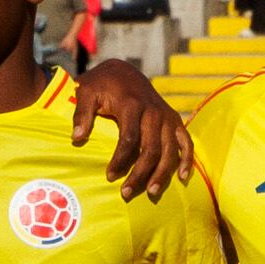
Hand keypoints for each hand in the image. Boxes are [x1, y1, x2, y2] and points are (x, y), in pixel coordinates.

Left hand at [67, 57, 193, 194]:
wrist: (124, 70)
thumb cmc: (102, 84)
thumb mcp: (87, 91)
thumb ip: (81, 113)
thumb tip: (77, 138)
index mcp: (132, 104)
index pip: (129, 139)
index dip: (120, 160)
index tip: (109, 176)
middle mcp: (154, 111)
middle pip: (151, 149)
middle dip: (140, 173)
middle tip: (126, 193)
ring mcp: (167, 117)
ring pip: (170, 150)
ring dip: (162, 174)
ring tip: (151, 192)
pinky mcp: (175, 120)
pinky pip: (186, 142)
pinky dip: (187, 159)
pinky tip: (182, 177)